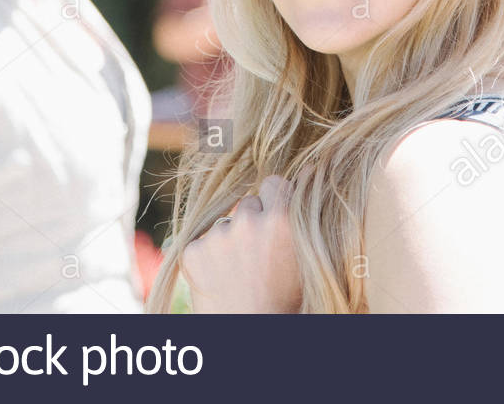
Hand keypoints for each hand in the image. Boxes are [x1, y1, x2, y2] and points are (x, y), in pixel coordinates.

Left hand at [182, 175, 301, 312]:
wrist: (250, 334)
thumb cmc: (287, 303)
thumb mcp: (306, 259)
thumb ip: (304, 217)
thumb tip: (310, 170)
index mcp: (282, 220)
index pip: (274, 182)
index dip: (274, 200)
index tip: (274, 218)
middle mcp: (248, 220)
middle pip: (248, 203)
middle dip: (252, 222)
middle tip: (258, 257)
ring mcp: (218, 235)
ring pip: (224, 224)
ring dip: (229, 241)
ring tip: (239, 274)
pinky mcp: (193, 251)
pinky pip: (202, 242)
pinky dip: (207, 258)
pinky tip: (220, 280)